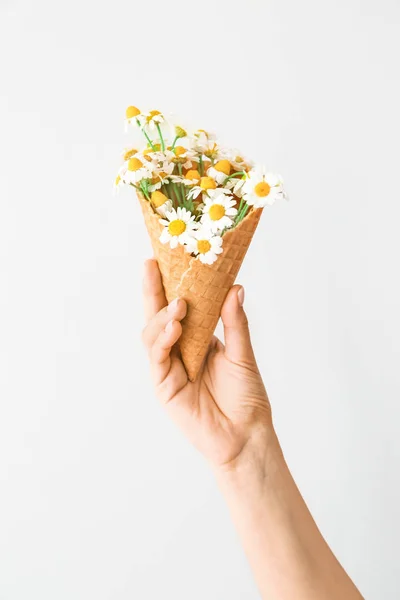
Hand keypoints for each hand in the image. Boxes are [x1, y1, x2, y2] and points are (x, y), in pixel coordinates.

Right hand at [142, 259, 274, 469]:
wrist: (248, 435)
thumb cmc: (247, 398)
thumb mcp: (243, 354)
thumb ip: (234, 323)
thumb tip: (235, 287)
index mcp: (197, 340)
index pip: (178, 307)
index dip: (170, 285)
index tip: (165, 258)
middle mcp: (179, 351)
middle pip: (158, 316)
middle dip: (153, 291)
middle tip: (151, 266)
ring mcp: (169, 368)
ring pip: (152, 334)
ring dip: (161, 316)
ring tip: (178, 304)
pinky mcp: (164, 387)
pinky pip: (157, 358)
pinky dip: (162, 340)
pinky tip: (174, 326)